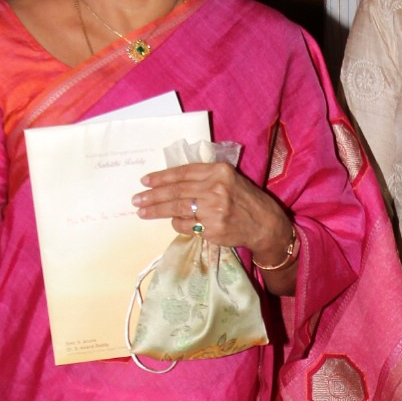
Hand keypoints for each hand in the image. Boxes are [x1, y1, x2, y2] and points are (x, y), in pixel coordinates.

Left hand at [133, 159, 292, 262]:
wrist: (265, 224)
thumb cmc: (245, 200)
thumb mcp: (229, 179)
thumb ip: (205, 177)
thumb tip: (171, 181)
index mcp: (219, 171)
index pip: (183, 172)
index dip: (161, 177)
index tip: (145, 181)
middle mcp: (216, 188)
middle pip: (176, 191)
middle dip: (152, 196)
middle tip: (137, 199)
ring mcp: (214, 210)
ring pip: (177, 209)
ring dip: (156, 211)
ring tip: (142, 212)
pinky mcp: (213, 228)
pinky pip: (186, 225)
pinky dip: (177, 224)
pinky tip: (174, 222)